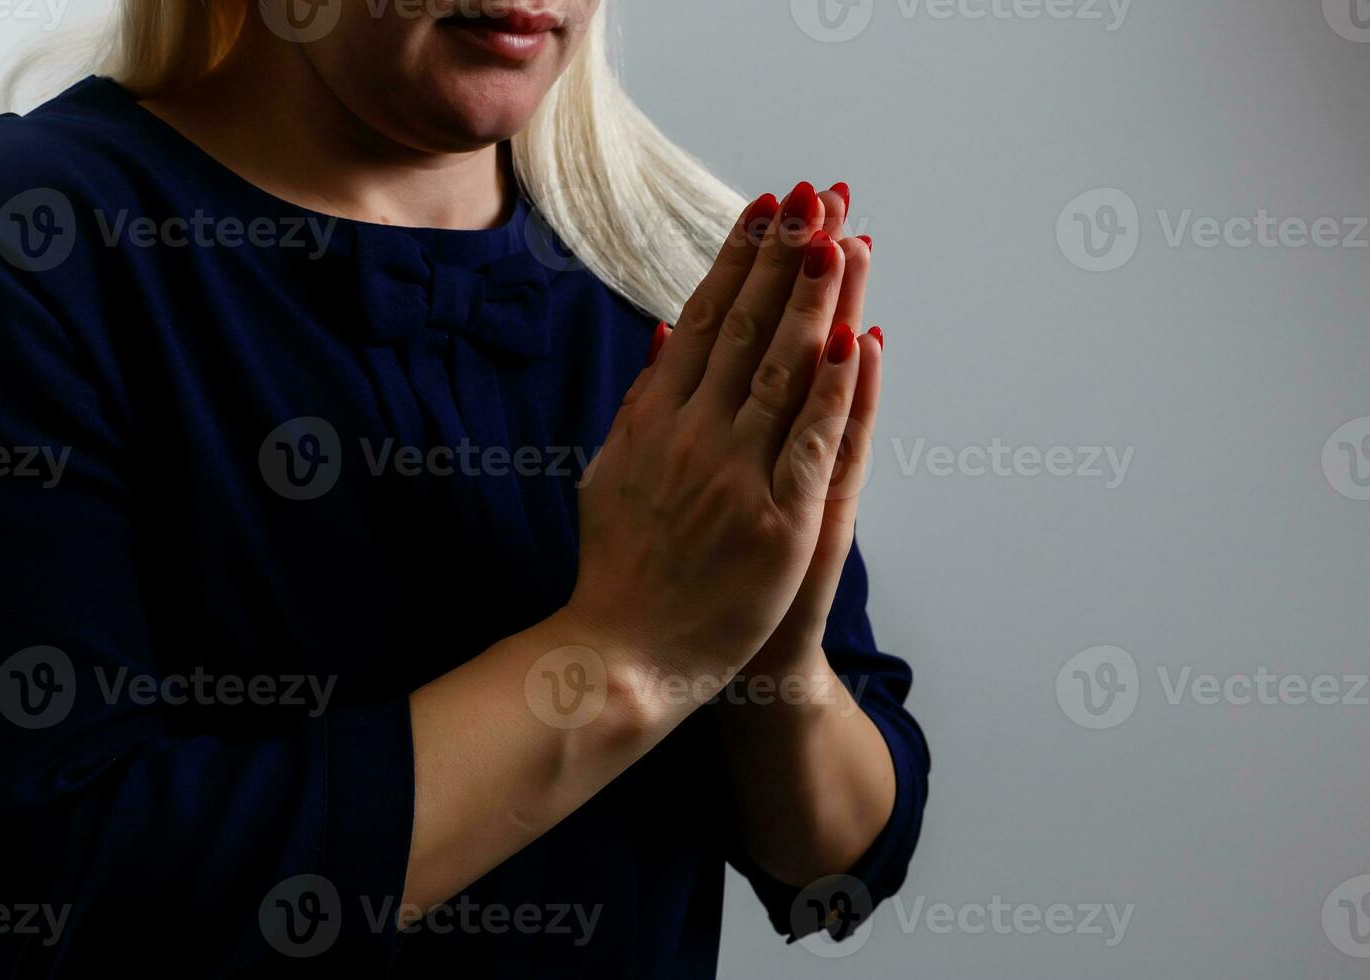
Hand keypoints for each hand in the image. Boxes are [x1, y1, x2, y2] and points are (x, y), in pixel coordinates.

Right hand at [566, 182, 860, 691]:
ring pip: (785, 371)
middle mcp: (691, 437)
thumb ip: (641, 402)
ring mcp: (734, 477)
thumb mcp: (609, 472)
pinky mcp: (776, 523)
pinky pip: (814, 442)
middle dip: (783, 257)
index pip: (704, 319)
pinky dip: (838, 389)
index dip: (738, 259)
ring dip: (817, 301)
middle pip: (748, 329)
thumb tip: (669, 331)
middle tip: (814, 196)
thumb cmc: (617, 568)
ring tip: (842, 238)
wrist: (620, 656)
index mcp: (652, 419)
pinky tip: (858, 337)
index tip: (765, 208)